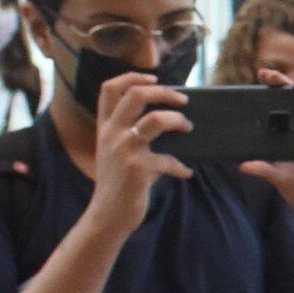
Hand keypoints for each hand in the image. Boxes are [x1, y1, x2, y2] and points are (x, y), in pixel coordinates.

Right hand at [87, 66, 194, 230]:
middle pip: (136, 95)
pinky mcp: (138, 169)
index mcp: (105, 127)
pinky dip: (182, 167)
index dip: (132, 77)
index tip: (154, 77)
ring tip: (188, 128)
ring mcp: (124, 150)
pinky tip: (186, 172)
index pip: (109, 89)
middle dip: (164, 92)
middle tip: (183, 100)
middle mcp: (111, 134)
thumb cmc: (117, 183)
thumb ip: (127, 132)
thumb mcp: (113, 152)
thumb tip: (166, 118)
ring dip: (178, 121)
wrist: (107, 216)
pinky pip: (169, 160)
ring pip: (156, 119)